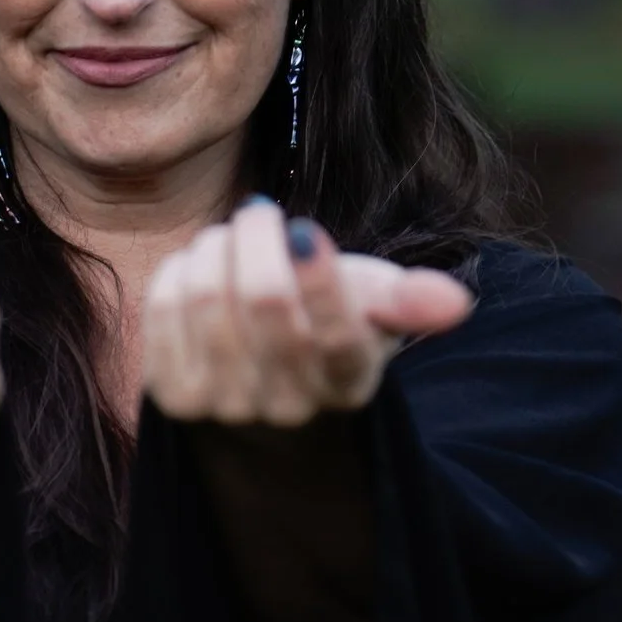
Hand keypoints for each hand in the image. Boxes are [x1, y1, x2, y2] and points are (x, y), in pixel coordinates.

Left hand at [143, 196, 473, 425]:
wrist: (259, 391)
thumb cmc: (322, 328)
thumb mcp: (371, 308)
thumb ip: (411, 301)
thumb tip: (457, 303)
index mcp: (348, 383)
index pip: (337, 335)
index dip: (320, 278)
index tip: (304, 231)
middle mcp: (288, 408)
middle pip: (265, 298)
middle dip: (258, 236)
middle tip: (260, 214)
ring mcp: (226, 408)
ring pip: (208, 296)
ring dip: (217, 247)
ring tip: (231, 239)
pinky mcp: (172, 397)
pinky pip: (164, 308)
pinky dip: (179, 269)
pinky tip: (197, 266)